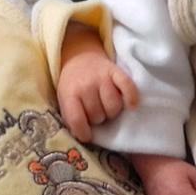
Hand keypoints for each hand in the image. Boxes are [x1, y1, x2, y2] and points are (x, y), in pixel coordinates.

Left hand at [57, 23, 138, 140]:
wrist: (79, 57)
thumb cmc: (73, 85)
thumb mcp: (64, 100)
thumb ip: (72, 117)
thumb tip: (85, 137)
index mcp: (69, 94)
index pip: (77, 120)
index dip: (84, 133)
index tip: (88, 135)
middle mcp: (86, 85)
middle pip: (98, 115)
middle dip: (98, 118)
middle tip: (96, 112)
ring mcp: (102, 77)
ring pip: (114, 106)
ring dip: (112, 111)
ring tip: (107, 106)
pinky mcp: (116, 71)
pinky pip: (128, 87)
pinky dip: (131, 98)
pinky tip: (131, 105)